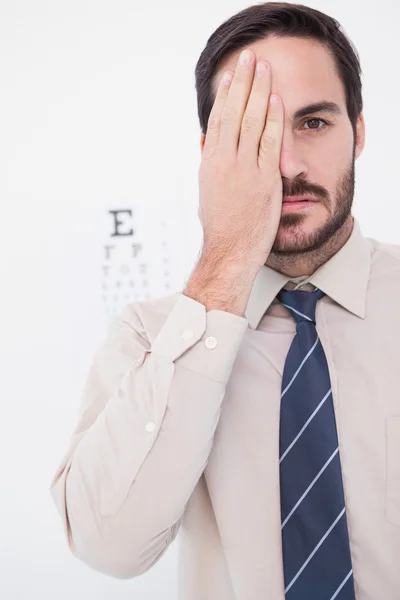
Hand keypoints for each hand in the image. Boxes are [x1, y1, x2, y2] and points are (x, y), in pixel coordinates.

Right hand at [198, 49, 283, 268]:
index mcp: (209, 162)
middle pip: (233, 112)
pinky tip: (275, 100)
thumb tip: (205, 140)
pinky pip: (268, 143)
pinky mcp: (263, 180)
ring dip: (258, 91)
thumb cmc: (219, 225)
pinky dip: (272, 120)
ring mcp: (244, 170)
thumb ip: (207, 163)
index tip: (230, 74)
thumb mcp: (206, 191)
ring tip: (263, 67)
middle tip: (249, 57)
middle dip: (242, 82)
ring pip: (250, 121)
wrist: (229, 250)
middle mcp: (224, 161)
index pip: (217, 119)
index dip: (225, 94)